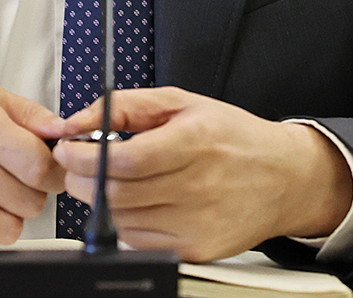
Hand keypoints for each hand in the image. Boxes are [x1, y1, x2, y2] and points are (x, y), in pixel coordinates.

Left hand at [53, 87, 352, 261]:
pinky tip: (137, 201)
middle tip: (78, 165)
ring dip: (101, 200)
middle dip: (82, 179)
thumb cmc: (232, 137)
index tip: (68, 149)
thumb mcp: (182, 102)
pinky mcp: (197, 250)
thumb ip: (125, 106)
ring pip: (122, 220)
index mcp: (195, 142)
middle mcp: (199, 187)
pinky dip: (125, 221)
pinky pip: (140, 240)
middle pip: (116, 194)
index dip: (84, 158)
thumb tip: (77, 121)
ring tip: (108, 179)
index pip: (124, 162)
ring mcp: (198, 224)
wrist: (284, 178)